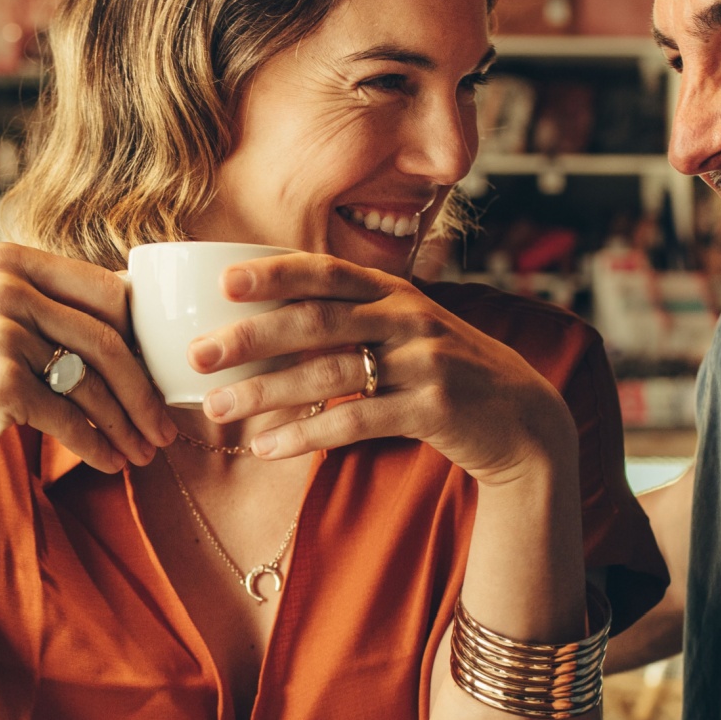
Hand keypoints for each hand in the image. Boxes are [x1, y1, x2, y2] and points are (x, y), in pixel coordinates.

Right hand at [0, 243, 174, 483]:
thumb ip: (48, 305)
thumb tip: (135, 307)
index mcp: (11, 260)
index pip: (109, 294)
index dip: (145, 341)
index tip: (161, 378)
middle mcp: (5, 286)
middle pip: (110, 341)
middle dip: (145, 393)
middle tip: (166, 429)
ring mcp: (0, 333)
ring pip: (94, 385)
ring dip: (127, 426)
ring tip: (145, 454)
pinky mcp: (0, 383)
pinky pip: (70, 419)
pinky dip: (97, 447)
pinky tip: (111, 463)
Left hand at [192, 254, 575, 486]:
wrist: (522, 418)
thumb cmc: (448, 374)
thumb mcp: (409, 332)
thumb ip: (355, 321)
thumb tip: (270, 326)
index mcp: (396, 292)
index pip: (327, 272)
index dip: (275, 273)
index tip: (223, 281)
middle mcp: (408, 318)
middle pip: (317, 320)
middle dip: (251, 337)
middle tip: (198, 355)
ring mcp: (423, 362)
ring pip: (329, 373)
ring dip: (266, 392)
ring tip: (218, 408)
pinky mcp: (432, 408)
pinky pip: (356, 421)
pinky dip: (307, 434)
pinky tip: (268, 447)